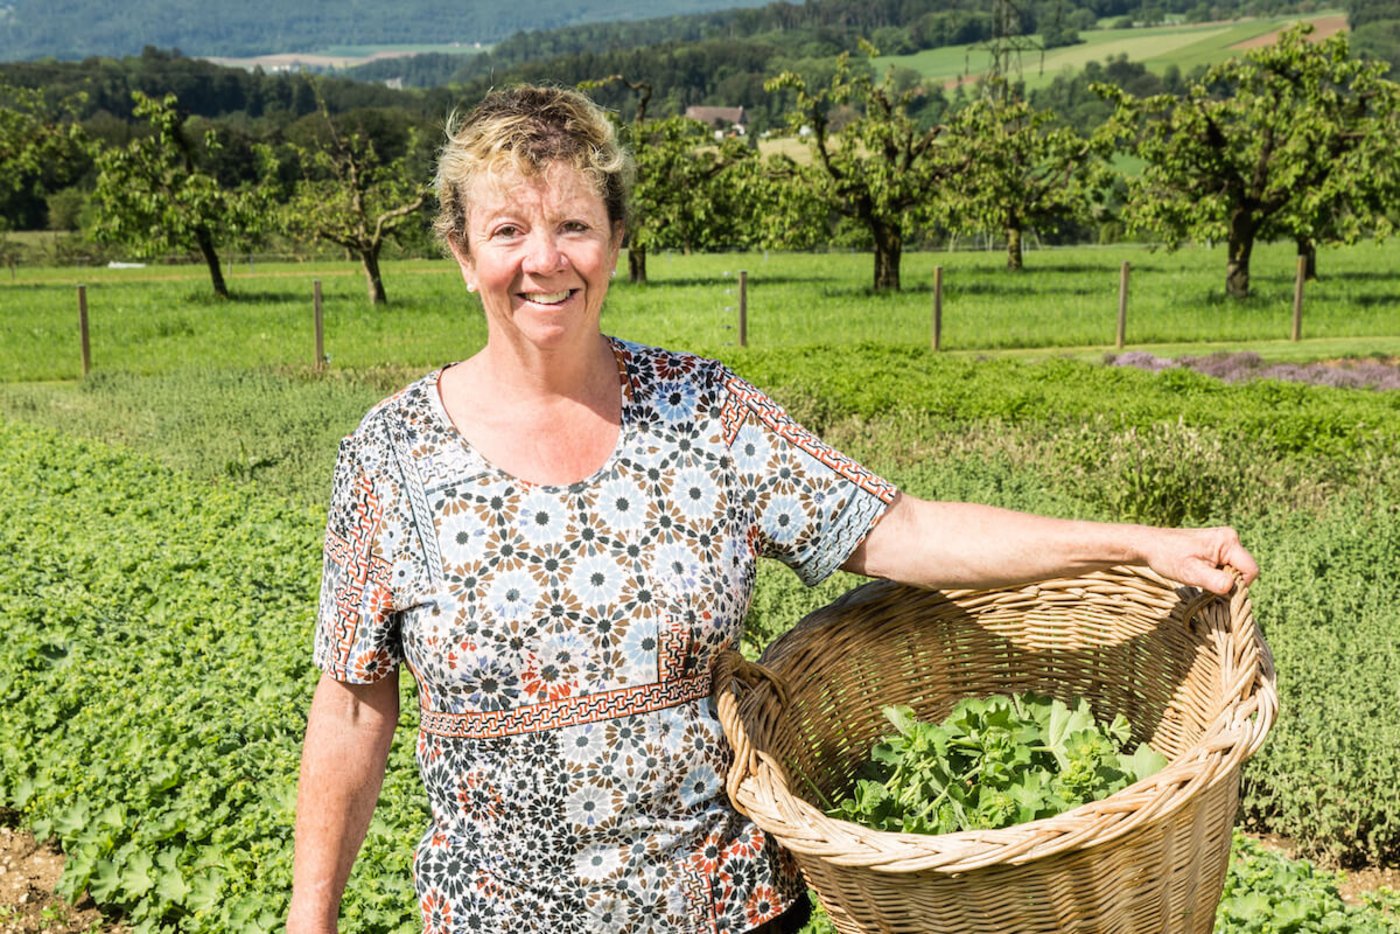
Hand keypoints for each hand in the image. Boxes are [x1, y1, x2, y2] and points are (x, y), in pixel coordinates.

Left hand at [1138, 526, 1256, 594]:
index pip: (1251, 570)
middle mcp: (1230, 538)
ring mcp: (1224, 543)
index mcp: (1228, 541)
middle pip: (1244, 571)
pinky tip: (1200, 574)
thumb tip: (1232, 588)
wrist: (1149, 545)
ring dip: (1222, 579)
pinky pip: (1227, 567)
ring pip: (1235, 570)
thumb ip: (1213, 580)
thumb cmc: (1167, 557)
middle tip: (1205, 583)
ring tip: (1200, 577)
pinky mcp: (1217, 548)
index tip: (1217, 589)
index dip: (1239, 585)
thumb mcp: (1190, 571)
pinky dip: (1217, 575)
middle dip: (1229, 582)